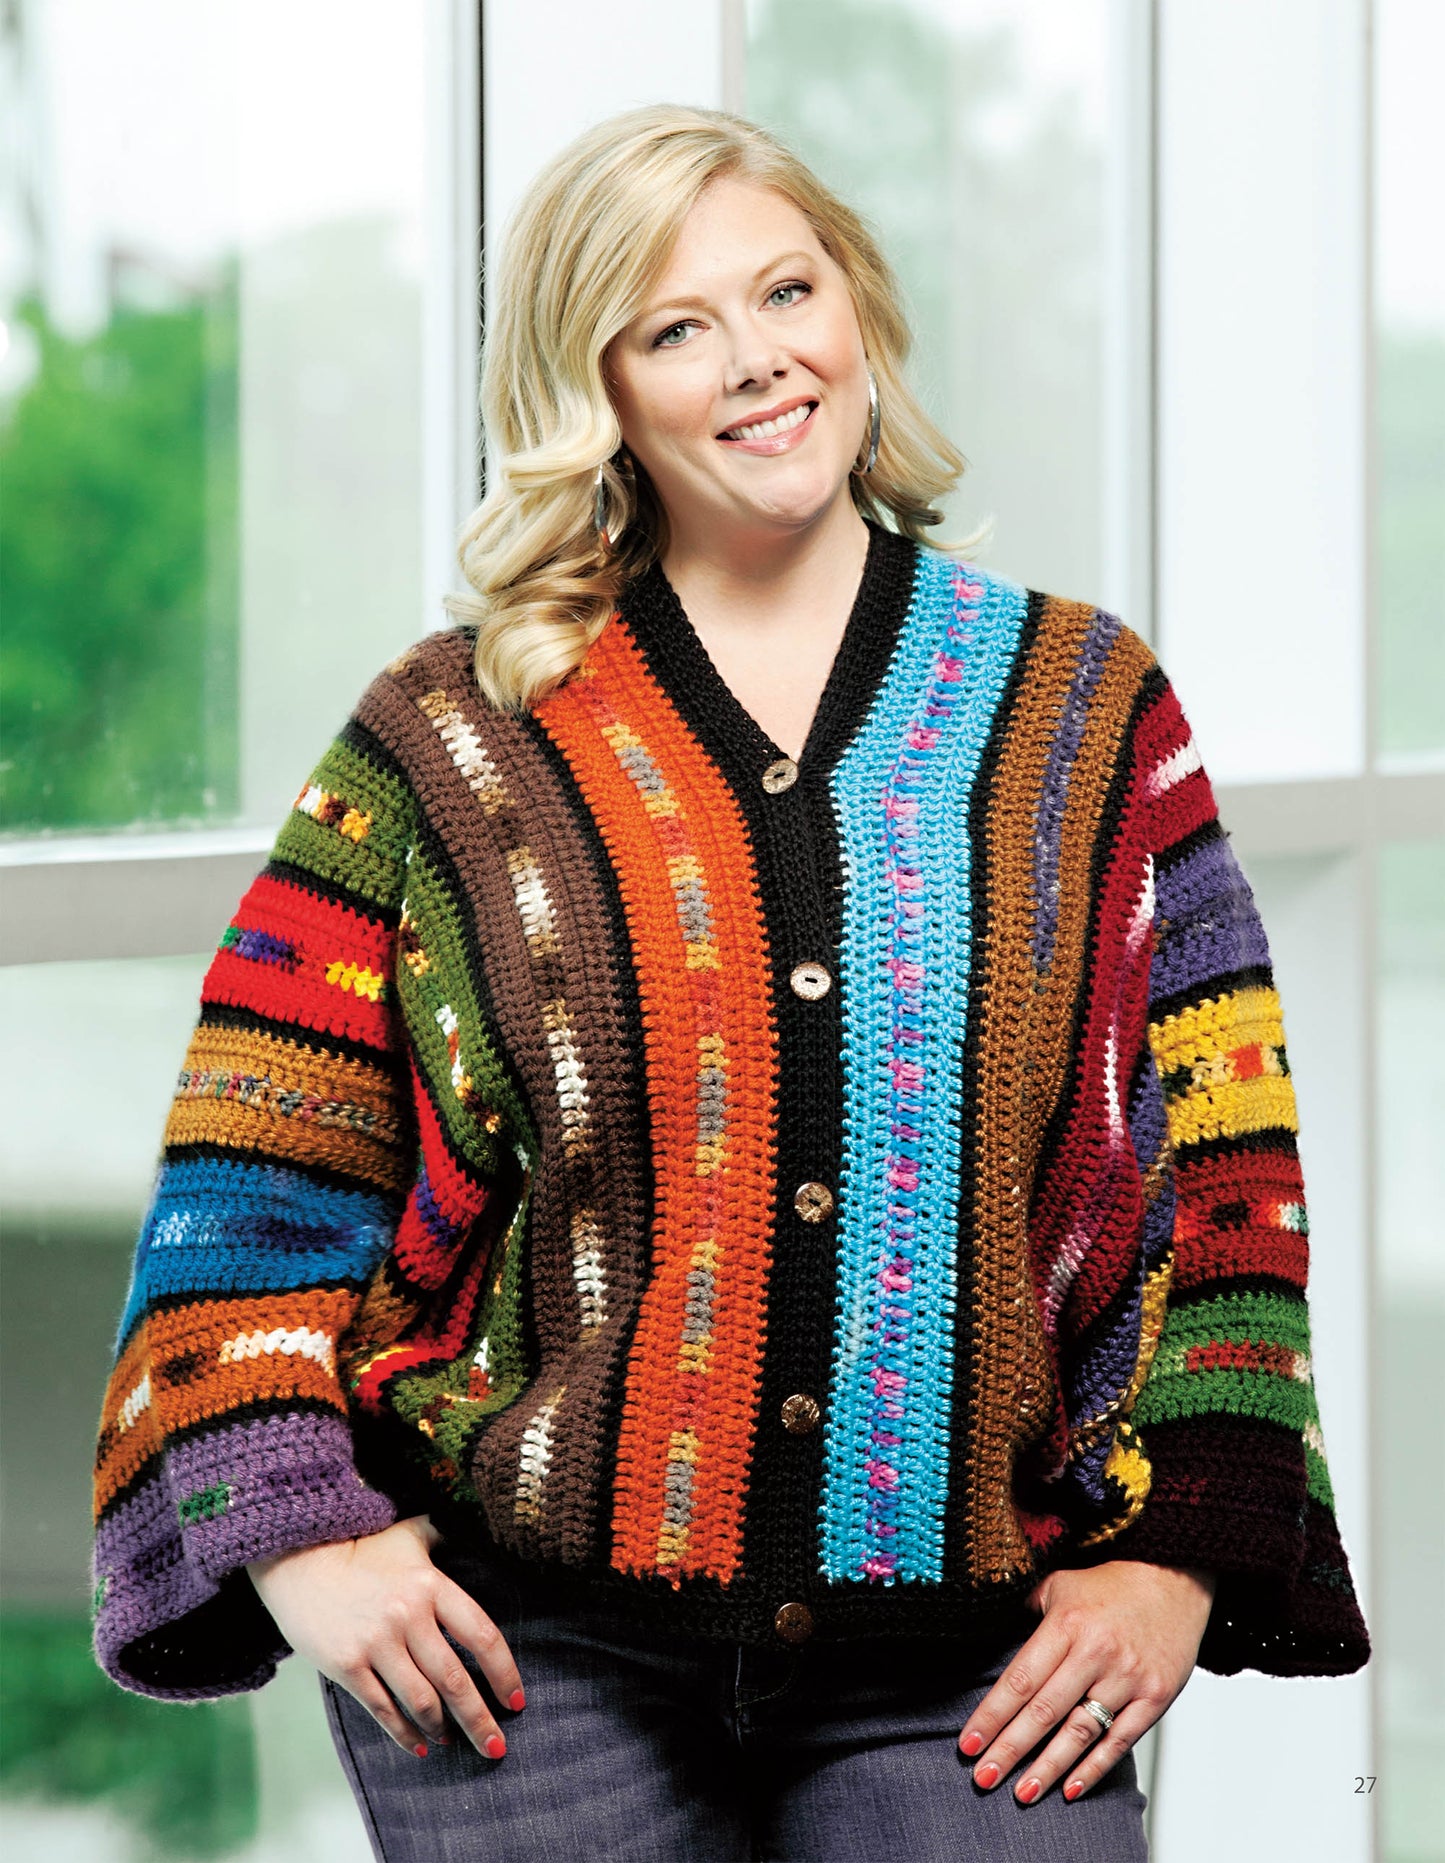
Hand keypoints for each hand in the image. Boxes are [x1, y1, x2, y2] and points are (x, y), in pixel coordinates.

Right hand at [246, 1513, 525, 1760]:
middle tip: (497, 1746)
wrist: (301, 1560)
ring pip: (421, 1700)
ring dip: (442, 1727)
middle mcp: (407, 1615)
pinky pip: (382, 1709)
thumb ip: (443, 1536)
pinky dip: (404, 1733)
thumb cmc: (362, 1549)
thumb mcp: (408, 1536)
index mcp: (430, 1585)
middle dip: (479, 1719)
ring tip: (453, 1740)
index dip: (503, 1672)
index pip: (480, 1634)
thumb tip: (475, 1530)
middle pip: (454, 1679)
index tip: (515, 1700)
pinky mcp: (347, 1665)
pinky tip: (419, 1746)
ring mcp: (376, 1643)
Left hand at [957, 1559, 1214, 1804]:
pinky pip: (1121, 1740)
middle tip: (983, 1777)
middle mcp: (1096, 1652)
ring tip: (1022, 1792)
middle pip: (1044, 1711)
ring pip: (1080, 1732)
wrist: (1172, 1577)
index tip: (968, 1743)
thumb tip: (991, 1642)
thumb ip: (1027, 1615)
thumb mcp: (1060, 1585)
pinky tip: (1071, 1788)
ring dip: (1048, 1767)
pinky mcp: (1156, 1696)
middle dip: (1010, 1749)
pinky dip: (1095, 1768)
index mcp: (1067, 1623)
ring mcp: (1128, 1677)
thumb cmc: (1110, 1585)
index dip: (992, 1715)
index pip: (1020, 1679)